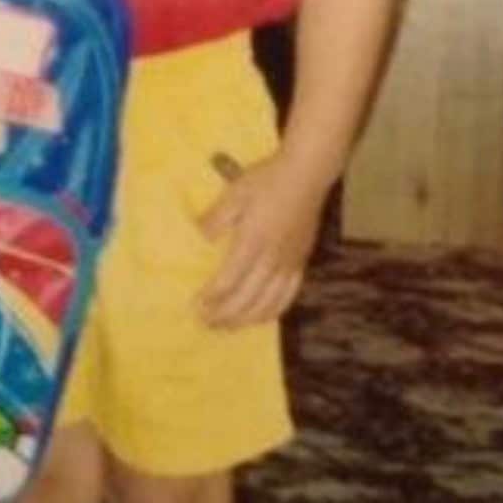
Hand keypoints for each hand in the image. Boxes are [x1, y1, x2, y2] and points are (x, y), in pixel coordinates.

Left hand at [195, 151, 326, 328]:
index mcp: (252, 242)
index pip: (228, 281)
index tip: (195, 306)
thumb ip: (215, 219)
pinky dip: (272, 312)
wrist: (307, 175)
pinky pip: (288, 296)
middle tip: (205, 323)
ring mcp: (289, 264)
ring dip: (246, 320)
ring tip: (228, 327)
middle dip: (224, 315)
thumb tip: (200, 238)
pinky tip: (261, 318)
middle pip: (246, 299)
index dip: (211, 298)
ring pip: (268, 304)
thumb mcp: (234, 193)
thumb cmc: (267, 181)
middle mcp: (271, 259)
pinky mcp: (301, 263)